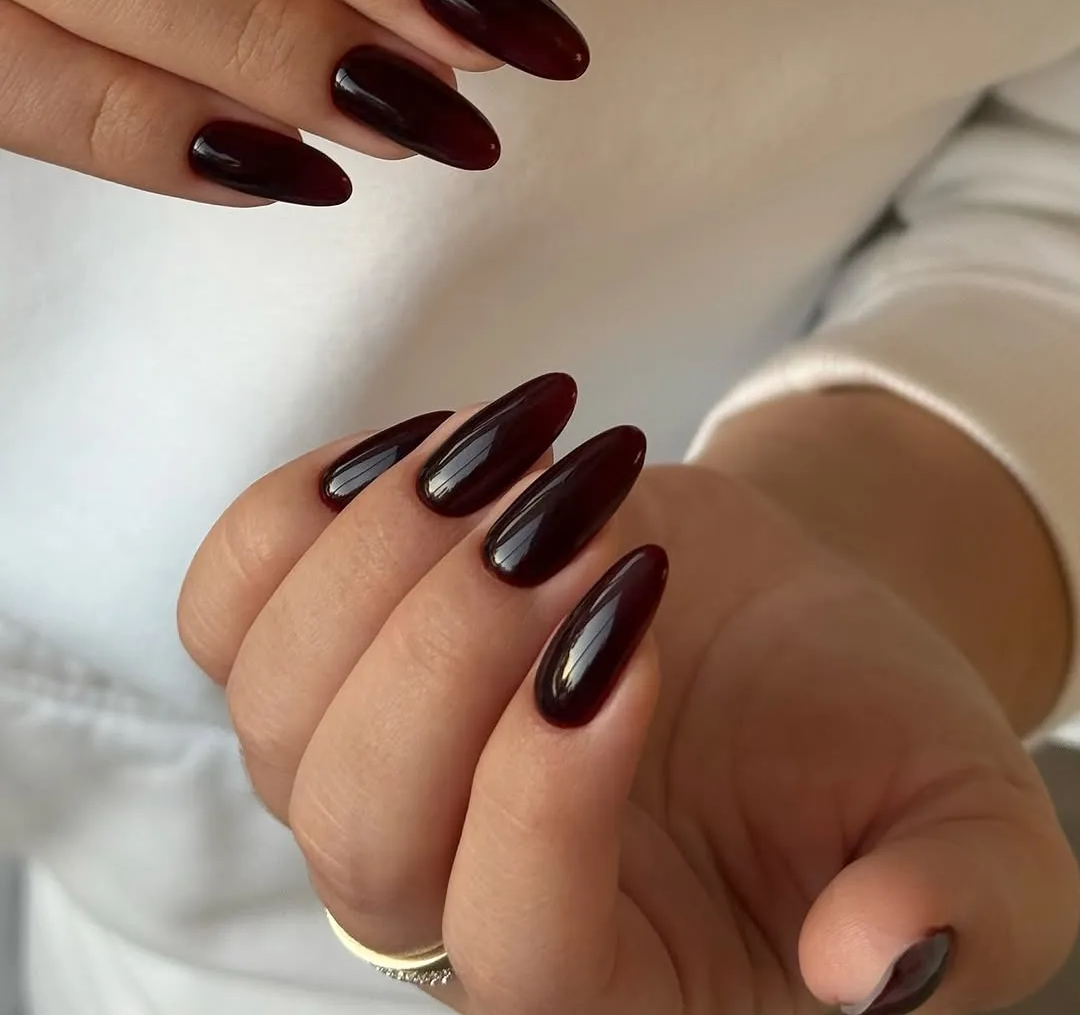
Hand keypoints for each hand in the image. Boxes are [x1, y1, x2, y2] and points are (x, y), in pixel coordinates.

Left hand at [178, 374, 1078, 1013]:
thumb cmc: (871, 737)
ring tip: (524, 447)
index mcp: (616, 983)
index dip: (554, 781)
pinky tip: (438, 448)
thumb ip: (961, 909)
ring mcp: (373, 779)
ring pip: (278, 708)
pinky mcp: (333, 663)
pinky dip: (305, 509)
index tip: (646, 614)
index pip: (521, 946)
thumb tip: (878, 964)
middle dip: (457, 641)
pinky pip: (232, 606)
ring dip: (386, 551)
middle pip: (362, 828)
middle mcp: (459, 904)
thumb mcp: (975, 825)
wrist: (785, 630)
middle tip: (577, 514)